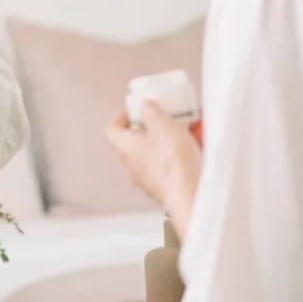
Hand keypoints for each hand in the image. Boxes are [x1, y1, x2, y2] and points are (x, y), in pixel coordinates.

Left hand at [105, 102, 201, 240]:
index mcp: (125, 148)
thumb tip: (145, 106)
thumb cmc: (172, 163)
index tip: (135, 110)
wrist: (188, 195)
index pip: (112, 130)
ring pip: (150, 155)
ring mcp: (145, 180)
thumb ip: (152, 113)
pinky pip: (164, 167)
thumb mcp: (163, 126)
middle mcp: (131, 166)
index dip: (121, 117)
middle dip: (148, 128)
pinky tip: (190, 149)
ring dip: (163, 142)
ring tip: (182, 132)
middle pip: (132, 142)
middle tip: (162, 118)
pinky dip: (173, 156)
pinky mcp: (161, 188)